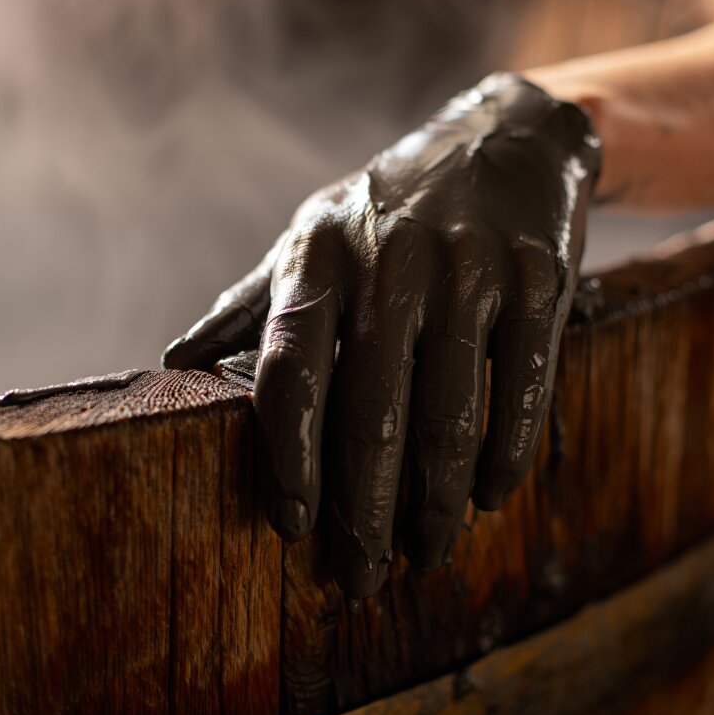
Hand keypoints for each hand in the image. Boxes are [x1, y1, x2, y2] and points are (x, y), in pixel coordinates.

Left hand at [164, 72, 599, 596]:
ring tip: (428, 551)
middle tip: (364, 576)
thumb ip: (252, 302)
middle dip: (365, 510)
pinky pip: (522, 385)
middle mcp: (390, 261)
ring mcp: (468, 267)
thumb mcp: (314, 233)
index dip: (288, 459)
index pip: (289, 373)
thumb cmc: (391, 207)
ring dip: (436, 499)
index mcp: (319, 256)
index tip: (292, 526)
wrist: (507, 138)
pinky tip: (489, 495)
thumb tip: (175, 362)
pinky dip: (506, 452)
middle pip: (370, 412)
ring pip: (448, 412)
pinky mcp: (538, 278)